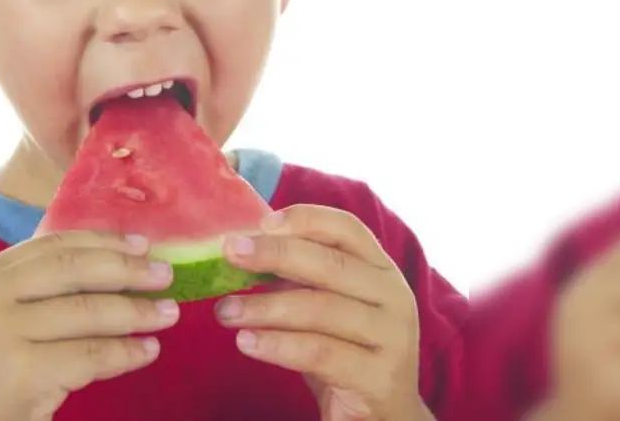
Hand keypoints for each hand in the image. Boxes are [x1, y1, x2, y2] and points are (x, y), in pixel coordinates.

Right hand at [0, 230, 178, 420]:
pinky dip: (125, 352)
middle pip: (72, 269)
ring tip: (168, 315)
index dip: (102, 242)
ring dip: (136, 312)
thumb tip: (114, 266)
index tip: (142, 244)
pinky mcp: (18, 373)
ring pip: (87, 312)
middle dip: (126, 269)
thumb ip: (36, 293)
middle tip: (166, 275)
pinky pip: (90, 355)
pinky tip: (147, 351)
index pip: (51, 246)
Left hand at [213, 205, 428, 420]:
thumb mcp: (326, 309)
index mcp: (382, 272)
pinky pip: (320, 353)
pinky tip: (246, 343)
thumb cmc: (346, 355)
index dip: (305, 219)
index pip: (348, 229)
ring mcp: (392, 339)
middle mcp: (394, 298)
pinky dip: (278, 345)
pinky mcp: (378, 378)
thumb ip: (299, 279)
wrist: (384, 420)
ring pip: (321, 309)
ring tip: (224, 311)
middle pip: (332, 264)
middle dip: (275, 254)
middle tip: (230, 253)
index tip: (261, 223)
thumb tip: (245, 247)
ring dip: (265, 306)